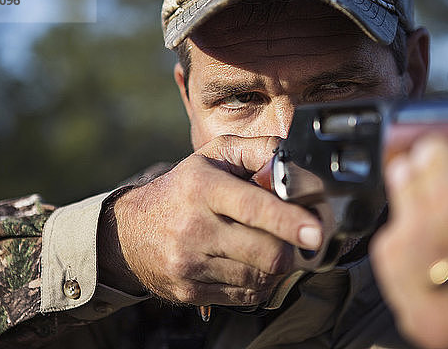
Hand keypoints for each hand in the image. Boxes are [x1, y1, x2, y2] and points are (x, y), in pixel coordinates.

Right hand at [100, 135, 321, 305]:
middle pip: (265, 253)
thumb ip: (258, 150)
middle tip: (303, 240)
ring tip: (270, 247)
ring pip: (259, 278)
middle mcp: (194, 227)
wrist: (131, 231)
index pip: (253, 208)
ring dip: (276, 266)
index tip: (316, 232)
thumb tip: (296, 164)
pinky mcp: (189, 292)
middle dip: (292, 249)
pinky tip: (250, 264)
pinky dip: (258, 283)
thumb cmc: (184, 188)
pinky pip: (244, 296)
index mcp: (203, 187)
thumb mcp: (214, 155)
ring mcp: (189, 264)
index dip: (289, 221)